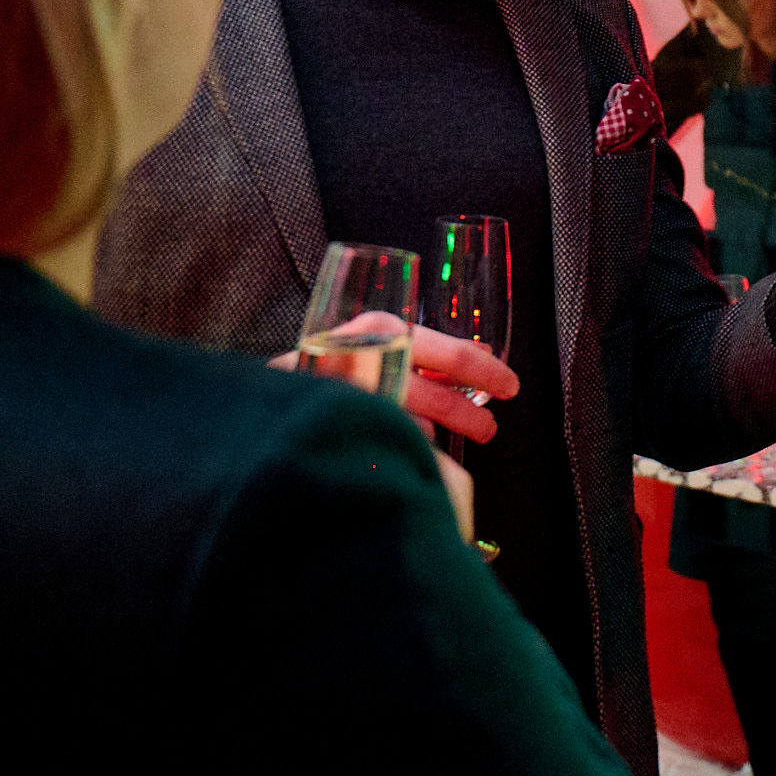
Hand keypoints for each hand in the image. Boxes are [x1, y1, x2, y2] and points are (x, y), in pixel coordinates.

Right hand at [270, 321, 517, 444]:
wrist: (264, 386)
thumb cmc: (335, 362)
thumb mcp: (380, 343)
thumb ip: (424, 352)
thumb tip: (485, 361)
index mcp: (385, 327)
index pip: (449, 352)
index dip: (486, 372)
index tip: (511, 387)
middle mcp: (367, 354)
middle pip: (435, 392)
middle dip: (469, 414)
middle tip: (490, 429)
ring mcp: (347, 388)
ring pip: (411, 418)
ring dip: (439, 431)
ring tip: (461, 442)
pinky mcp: (331, 416)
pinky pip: (382, 434)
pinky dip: (402, 442)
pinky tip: (414, 448)